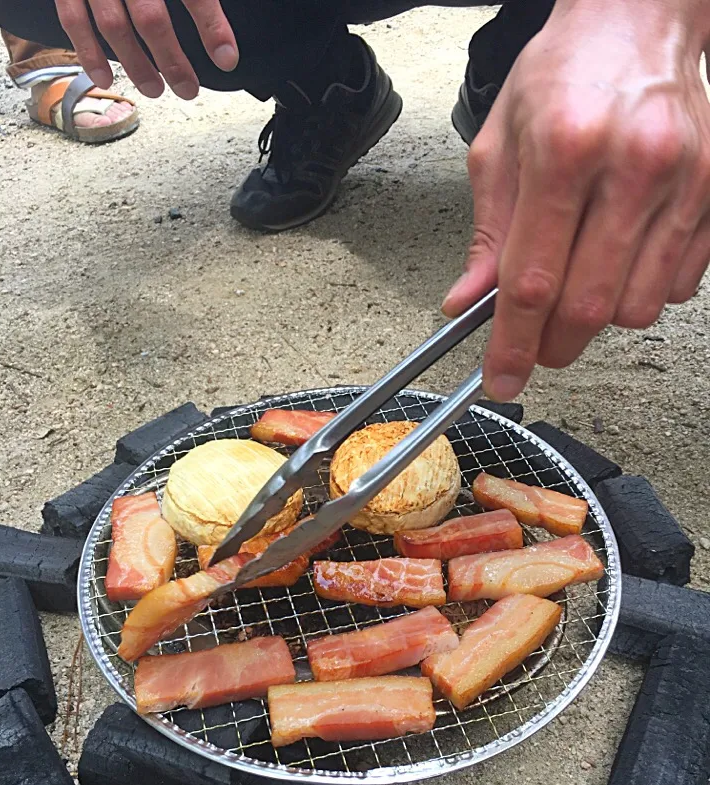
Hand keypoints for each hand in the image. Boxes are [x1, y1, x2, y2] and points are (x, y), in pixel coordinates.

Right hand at [55, 0, 237, 98]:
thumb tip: (220, 24)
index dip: (211, 26)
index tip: (226, 57)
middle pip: (150, 17)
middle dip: (172, 60)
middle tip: (188, 88)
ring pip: (114, 26)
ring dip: (135, 65)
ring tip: (155, 89)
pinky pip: (73, 18)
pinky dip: (88, 53)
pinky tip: (104, 76)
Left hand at [443, 0, 709, 401]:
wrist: (638, 21)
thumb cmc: (564, 75)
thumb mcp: (501, 145)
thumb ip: (487, 233)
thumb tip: (468, 303)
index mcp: (564, 149)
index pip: (532, 280)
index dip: (513, 343)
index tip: (501, 379)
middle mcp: (633, 165)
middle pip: (589, 305)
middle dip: (555, 344)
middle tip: (538, 346)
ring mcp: (686, 181)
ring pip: (638, 308)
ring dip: (600, 319)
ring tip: (580, 283)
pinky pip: (680, 286)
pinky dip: (644, 292)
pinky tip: (622, 256)